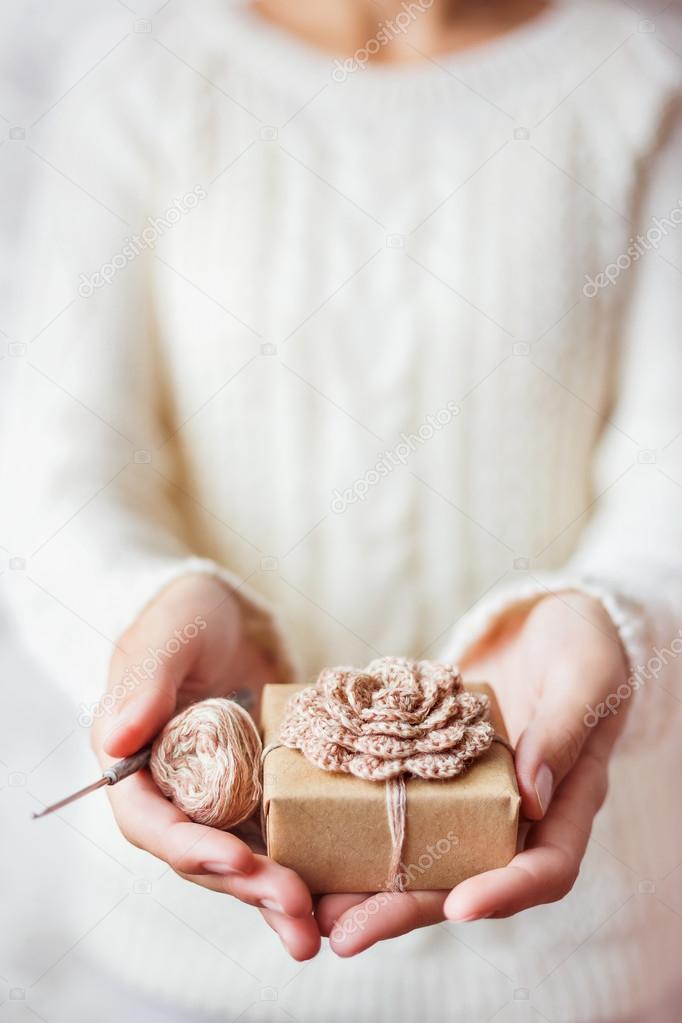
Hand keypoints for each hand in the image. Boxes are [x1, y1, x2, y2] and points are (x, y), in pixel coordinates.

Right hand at [91, 573, 319, 959]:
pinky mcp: (260, 797)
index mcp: (133, 765)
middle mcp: (173, 794)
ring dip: (279, 897)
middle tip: (297, 913)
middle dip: (248, 889)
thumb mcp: (168, 636)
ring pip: (244, 862)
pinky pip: (281, 839)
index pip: (150, 822)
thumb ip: (145, 680)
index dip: (189, 847)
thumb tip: (116, 737)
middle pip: (203, 857)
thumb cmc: (188, 616)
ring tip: (322, 929)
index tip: (235, 862)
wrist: (232, 618)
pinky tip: (345, 892)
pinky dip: (309, 866)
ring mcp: (218, 801)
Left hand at [316, 592, 628, 954]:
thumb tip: (533, 793)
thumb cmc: (582, 643)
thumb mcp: (585, 675)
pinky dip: (358, 828)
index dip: (505, 891)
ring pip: (424, 858)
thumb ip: (563, 729)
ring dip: (370, 886)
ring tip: (315, 909)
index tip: (460, 906)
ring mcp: (472, 797)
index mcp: (567, 803)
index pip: (546, 867)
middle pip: (465, 880)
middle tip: (346, 933)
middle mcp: (518, 815)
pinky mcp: (435, 774)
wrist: (546, 623)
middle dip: (406, 910)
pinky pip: (400, 809)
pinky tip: (311, 838)